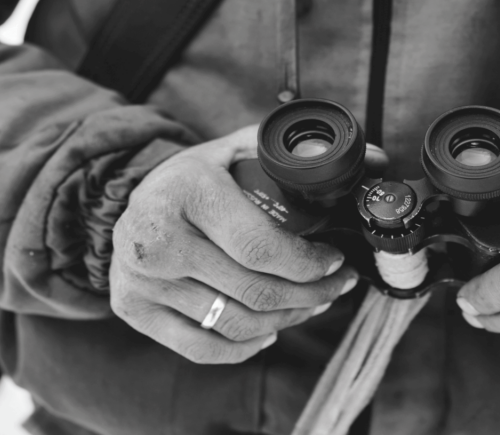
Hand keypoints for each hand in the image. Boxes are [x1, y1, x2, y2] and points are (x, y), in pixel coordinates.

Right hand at [110, 126, 361, 363]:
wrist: (125, 202)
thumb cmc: (192, 179)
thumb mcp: (233, 151)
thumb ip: (294, 155)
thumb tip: (374, 159)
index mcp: (187, 193)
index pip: (261, 248)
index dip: (309, 265)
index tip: (336, 261)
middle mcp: (158, 240)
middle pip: (255, 292)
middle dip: (311, 295)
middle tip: (338, 286)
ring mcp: (143, 281)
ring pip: (236, 323)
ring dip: (287, 321)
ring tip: (312, 305)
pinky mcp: (135, 310)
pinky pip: (202, 348)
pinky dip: (244, 348)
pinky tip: (268, 333)